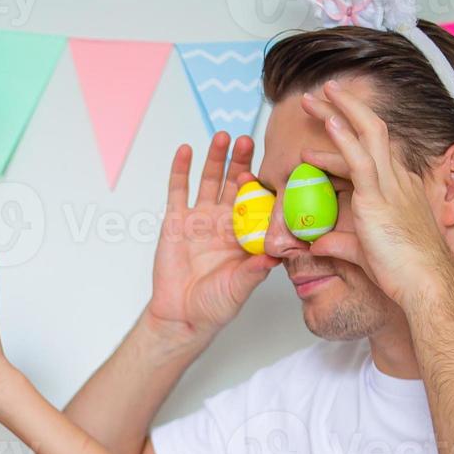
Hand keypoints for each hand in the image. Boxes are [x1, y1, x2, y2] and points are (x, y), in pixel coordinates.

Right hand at [146, 133, 278, 345]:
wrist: (182, 316)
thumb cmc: (215, 306)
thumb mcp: (241, 287)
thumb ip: (256, 270)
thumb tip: (277, 255)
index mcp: (244, 235)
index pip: (257, 202)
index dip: (262, 184)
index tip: (270, 167)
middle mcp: (224, 222)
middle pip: (234, 184)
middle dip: (241, 162)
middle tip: (249, 141)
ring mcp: (199, 219)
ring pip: (209, 180)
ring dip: (216, 158)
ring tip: (223, 137)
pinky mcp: (175, 220)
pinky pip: (178, 190)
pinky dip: (181, 169)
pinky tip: (187, 150)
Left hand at [298, 82, 453, 306]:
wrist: (426, 283)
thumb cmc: (405, 272)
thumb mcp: (364, 253)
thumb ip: (339, 244)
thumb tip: (317, 243)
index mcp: (399, 188)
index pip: (369, 154)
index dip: (346, 139)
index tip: (327, 129)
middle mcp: (398, 179)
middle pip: (370, 131)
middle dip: (344, 109)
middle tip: (320, 94)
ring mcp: (390, 184)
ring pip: (365, 133)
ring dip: (337, 111)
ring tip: (313, 97)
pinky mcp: (378, 196)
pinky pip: (359, 156)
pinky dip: (342, 135)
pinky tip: (328, 118)